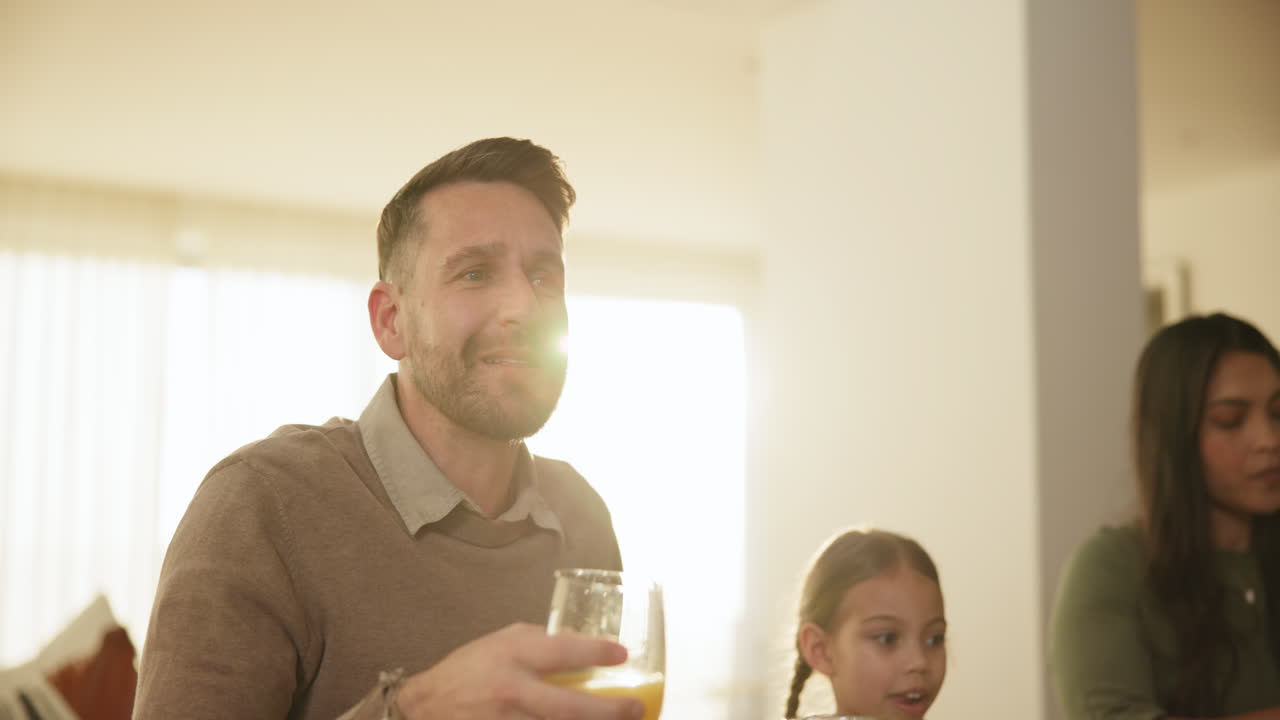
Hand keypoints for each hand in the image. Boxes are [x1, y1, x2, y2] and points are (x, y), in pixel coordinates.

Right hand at [395, 622, 644, 719]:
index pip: (561, 652)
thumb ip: (543, 642)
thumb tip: (584, 644)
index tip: (622, 654)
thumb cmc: (470, 668)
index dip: (595, 653)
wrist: (427, 705)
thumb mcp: (505, 640)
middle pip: (568, 707)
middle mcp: (512, 690)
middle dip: (609, 711)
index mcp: (512, 655)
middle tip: (637, 708)